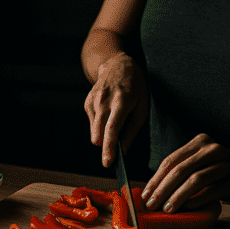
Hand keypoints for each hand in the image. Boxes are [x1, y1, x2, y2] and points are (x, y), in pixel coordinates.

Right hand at [84, 52, 148, 167]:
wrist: (117, 64)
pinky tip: (108, 113)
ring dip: (103, 134)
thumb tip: (124, 151)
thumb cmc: (135, 87)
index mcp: (122, 101)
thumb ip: (133, 130)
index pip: (112, 129)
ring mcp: (93, 101)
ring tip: (116, 120)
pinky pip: (92, 124)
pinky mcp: (87, 102)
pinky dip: (100, 125)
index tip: (108, 164)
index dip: (109, 148)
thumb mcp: (142, 106)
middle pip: (98, 134)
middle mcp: (104, 101)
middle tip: (114, 153)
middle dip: (104, 147)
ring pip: (94, 132)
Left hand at [141, 134, 229, 211]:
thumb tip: (154, 189)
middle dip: (163, 189)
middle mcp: (211, 149)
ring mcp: (225, 163)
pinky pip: (212, 190)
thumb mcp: (202, 163)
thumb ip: (183, 169)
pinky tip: (187, 208)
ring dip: (178, 196)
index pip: (171, 160)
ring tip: (167, 209)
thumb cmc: (221, 171)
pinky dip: (197, 200)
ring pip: (195, 179)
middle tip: (152, 204)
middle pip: (180, 169)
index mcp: (199, 142)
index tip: (146, 194)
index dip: (156, 178)